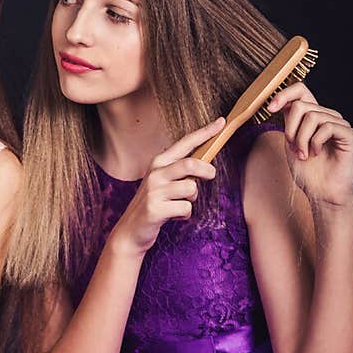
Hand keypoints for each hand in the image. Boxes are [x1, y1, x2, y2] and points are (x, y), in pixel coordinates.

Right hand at [107, 118, 224, 257]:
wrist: (131, 230)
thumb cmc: (153, 203)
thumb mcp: (163, 181)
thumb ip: (180, 171)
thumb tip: (206, 164)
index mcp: (159, 162)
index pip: (185, 142)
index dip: (205, 132)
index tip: (222, 122)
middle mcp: (155, 173)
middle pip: (191, 164)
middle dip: (207, 171)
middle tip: (211, 176)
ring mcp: (154, 190)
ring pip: (191, 189)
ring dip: (192, 199)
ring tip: (181, 204)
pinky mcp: (155, 208)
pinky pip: (185, 209)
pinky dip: (185, 215)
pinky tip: (173, 216)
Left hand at [266, 83, 352, 208]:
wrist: (321, 193)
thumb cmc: (307, 171)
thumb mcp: (291, 141)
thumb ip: (289, 120)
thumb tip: (280, 101)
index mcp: (313, 115)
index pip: (300, 90)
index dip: (284, 94)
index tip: (270, 108)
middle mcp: (327, 116)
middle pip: (300, 105)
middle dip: (291, 129)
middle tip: (294, 148)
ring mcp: (340, 124)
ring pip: (312, 116)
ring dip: (302, 138)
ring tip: (304, 154)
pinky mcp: (350, 135)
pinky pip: (327, 126)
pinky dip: (316, 142)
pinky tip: (317, 153)